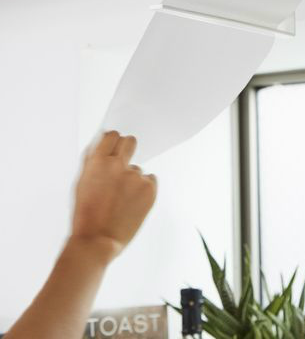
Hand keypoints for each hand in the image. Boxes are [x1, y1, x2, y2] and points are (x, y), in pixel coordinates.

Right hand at [71, 131, 156, 259]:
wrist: (96, 241)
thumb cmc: (86, 215)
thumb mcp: (81, 183)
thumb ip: (93, 161)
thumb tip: (102, 143)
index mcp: (97, 161)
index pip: (111, 136)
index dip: (113, 142)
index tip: (114, 147)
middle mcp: (117, 165)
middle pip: (130, 142)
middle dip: (127, 149)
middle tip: (123, 164)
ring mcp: (135, 177)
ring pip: (138, 169)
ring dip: (132, 179)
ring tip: (122, 199)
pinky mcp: (149, 189)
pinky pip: (150, 180)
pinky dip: (144, 189)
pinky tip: (133, 202)